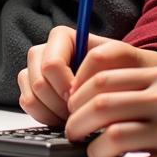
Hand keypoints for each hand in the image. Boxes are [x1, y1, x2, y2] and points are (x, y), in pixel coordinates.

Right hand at [17, 26, 156, 123]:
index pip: (51, 65)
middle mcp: (44, 52)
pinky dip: (45, 116)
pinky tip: (64, 118)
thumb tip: (74, 88)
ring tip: (75, 115)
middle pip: (38, 82)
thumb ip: (98, 60)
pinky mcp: (32, 90)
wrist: (129, 84)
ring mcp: (35, 72)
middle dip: (60, 102)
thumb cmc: (127, 68)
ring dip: (53, 111)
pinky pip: (27, 104)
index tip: (85, 96)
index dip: (67, 86)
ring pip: (30, 95)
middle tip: (82, 110)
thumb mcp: (122, 56)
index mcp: (61, 37)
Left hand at [66, 65, 156, 156]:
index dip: (78, 95)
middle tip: (72, 133)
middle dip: (76, 122)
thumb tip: (94, 98)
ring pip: (115, 139)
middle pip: (101, 107)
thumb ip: (139, 83)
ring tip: (94, 154)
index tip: (71, 106)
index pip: (102, 79)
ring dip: (95, 150)